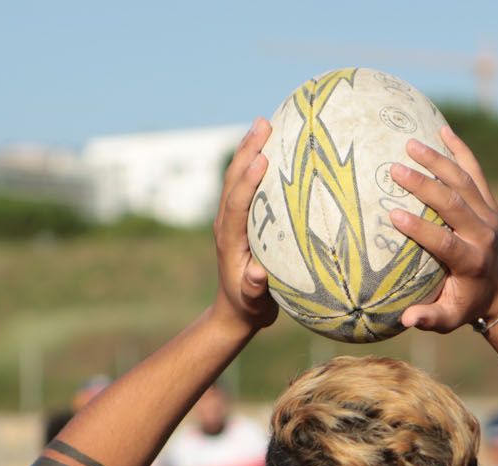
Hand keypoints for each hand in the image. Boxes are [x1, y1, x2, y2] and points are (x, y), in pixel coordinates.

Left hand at [211, 118, 278, 332]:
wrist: (234, 311)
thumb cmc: (250, 308)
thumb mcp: (254, 303)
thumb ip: (255, 289)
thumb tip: (257, 274)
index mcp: (230, 239)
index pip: (237, 203)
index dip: (248, 181)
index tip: (262, 159)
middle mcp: (226, 223)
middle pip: (234, 179)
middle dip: (247, 150)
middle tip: (264, 123)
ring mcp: (231, 218)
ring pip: (237, 177)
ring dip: (249, 149)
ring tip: (265, 122)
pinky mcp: (239, 218)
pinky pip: (246, 184)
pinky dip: (254, 162)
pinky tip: (270, 146)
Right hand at [391, 128, 497, 332]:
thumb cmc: (465, 304)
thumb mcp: (449, 318)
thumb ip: (429, 318)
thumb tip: (406, 320)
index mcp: (471, 261)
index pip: (445, 242)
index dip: (421, 229)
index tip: (393, 214)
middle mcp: (483, 234)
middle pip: (454, 204)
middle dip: (425, 186)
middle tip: (395, 169)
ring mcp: (489, 215)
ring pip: (464, 181)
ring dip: (438, 161)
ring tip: (410, 144)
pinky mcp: (490, 203)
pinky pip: (475, 171)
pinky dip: (460, 150)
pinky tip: (442, 129)